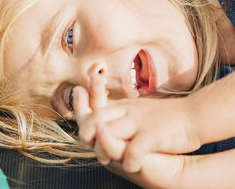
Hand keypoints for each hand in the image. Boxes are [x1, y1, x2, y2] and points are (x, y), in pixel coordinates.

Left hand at [73, 80, 200, 172]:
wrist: (192, 115)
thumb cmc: (163, 116)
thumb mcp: (136, 109)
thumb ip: (119, 113)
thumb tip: (100, 122)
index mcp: (122, 106)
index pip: (94, 107)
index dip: (82, 115)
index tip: (83, 130)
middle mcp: (127, 111)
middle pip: (95, 118)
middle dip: (87, 135)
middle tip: (90, 147)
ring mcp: (139, 122)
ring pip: (108, 132)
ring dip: (103, 148)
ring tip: (105, 160)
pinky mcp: (152, 134)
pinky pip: (134, 150)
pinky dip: (129, 161)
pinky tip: (130, 167)